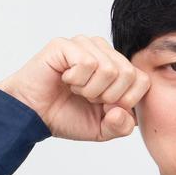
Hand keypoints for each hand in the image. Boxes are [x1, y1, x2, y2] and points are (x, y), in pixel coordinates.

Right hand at [0, 35, 148, 142]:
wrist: (33, 115)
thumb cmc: (65, 116)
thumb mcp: (102, 130)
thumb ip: (122, 126)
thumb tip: (122, 110)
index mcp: (117, 68)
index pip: (143, 80)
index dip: (127, 101)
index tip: (104, 107)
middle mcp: (104, 52)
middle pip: (128, 74)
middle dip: (107, 97)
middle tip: (87, 97)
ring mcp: (85, 44)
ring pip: (109, 69)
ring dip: (90, 89)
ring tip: (75, 89)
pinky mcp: (66, 45)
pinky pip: (88, 63)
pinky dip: (76, 81)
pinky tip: (65, 79)